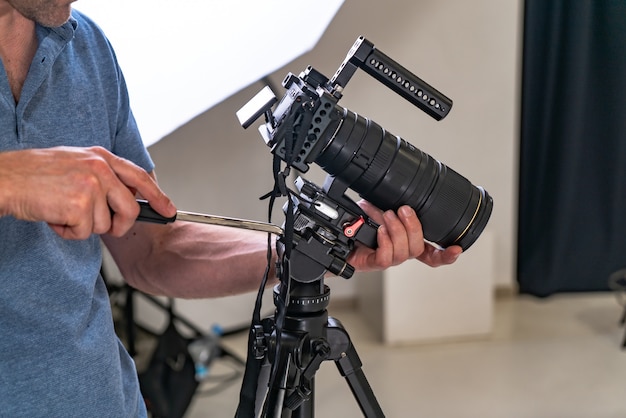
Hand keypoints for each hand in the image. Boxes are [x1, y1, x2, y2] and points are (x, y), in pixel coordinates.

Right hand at [0, 146, 175, 238]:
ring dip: (83, 227)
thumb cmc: (35, 174)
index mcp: (101, 156)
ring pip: (105, 225)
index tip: (169, 210)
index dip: (158, 196)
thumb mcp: (76, 163)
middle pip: (130, 209)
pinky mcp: (79, 205)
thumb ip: (103, 176)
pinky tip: (54, 217)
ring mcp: (91, 186)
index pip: (140, 177)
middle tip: (104, 227)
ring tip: (63, 211)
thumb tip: (128, 198)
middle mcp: (100, 168)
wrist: (4, 179)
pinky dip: (69, 232)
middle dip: (119, 225)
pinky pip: (85, 233)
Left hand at [346, 200, 461, 271]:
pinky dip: (385, 242)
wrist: (336, 238)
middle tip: (403, 210)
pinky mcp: (373, 264)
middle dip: (414, 227)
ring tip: (387, 215)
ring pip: (403, 253)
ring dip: (397, 231)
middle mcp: (399, 253)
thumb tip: (397, 189)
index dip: (446, 254)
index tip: (457, 247)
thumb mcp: (378, 207)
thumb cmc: (358, 223)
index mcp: (406, 243)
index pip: (432, 254)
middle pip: (418, 249)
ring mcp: (387, 259)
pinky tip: (380, 230)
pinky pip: (386, 258)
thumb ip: (391, 201)